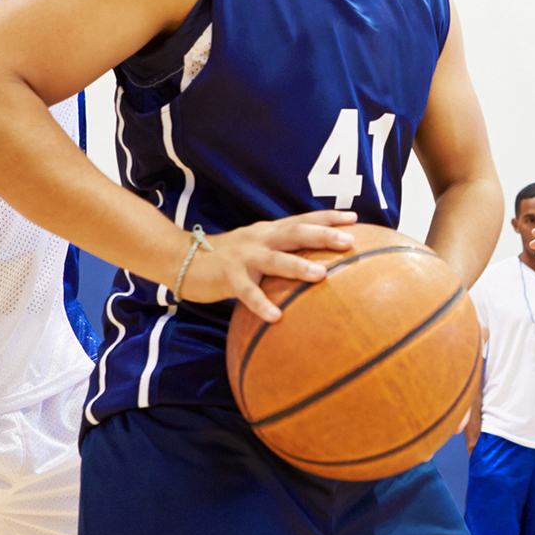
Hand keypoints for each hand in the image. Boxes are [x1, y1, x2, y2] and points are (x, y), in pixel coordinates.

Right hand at [174, 211, 357, 320]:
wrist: (180, 257)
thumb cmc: (225, 258)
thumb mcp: (254, 248)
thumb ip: (278, 251)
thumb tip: (311, 262)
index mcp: (268, 232)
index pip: (302, 220)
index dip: (327, 217)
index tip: (354, 218)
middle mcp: (259, 240)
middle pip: (295, 234)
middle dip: (323, 235)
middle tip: (349, 241)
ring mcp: (244, 258)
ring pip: (275, 260)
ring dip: (298, 267)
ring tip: (321, 276)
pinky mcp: (228, 277)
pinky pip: (247, 293)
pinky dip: (261, 304)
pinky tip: (276, 317)